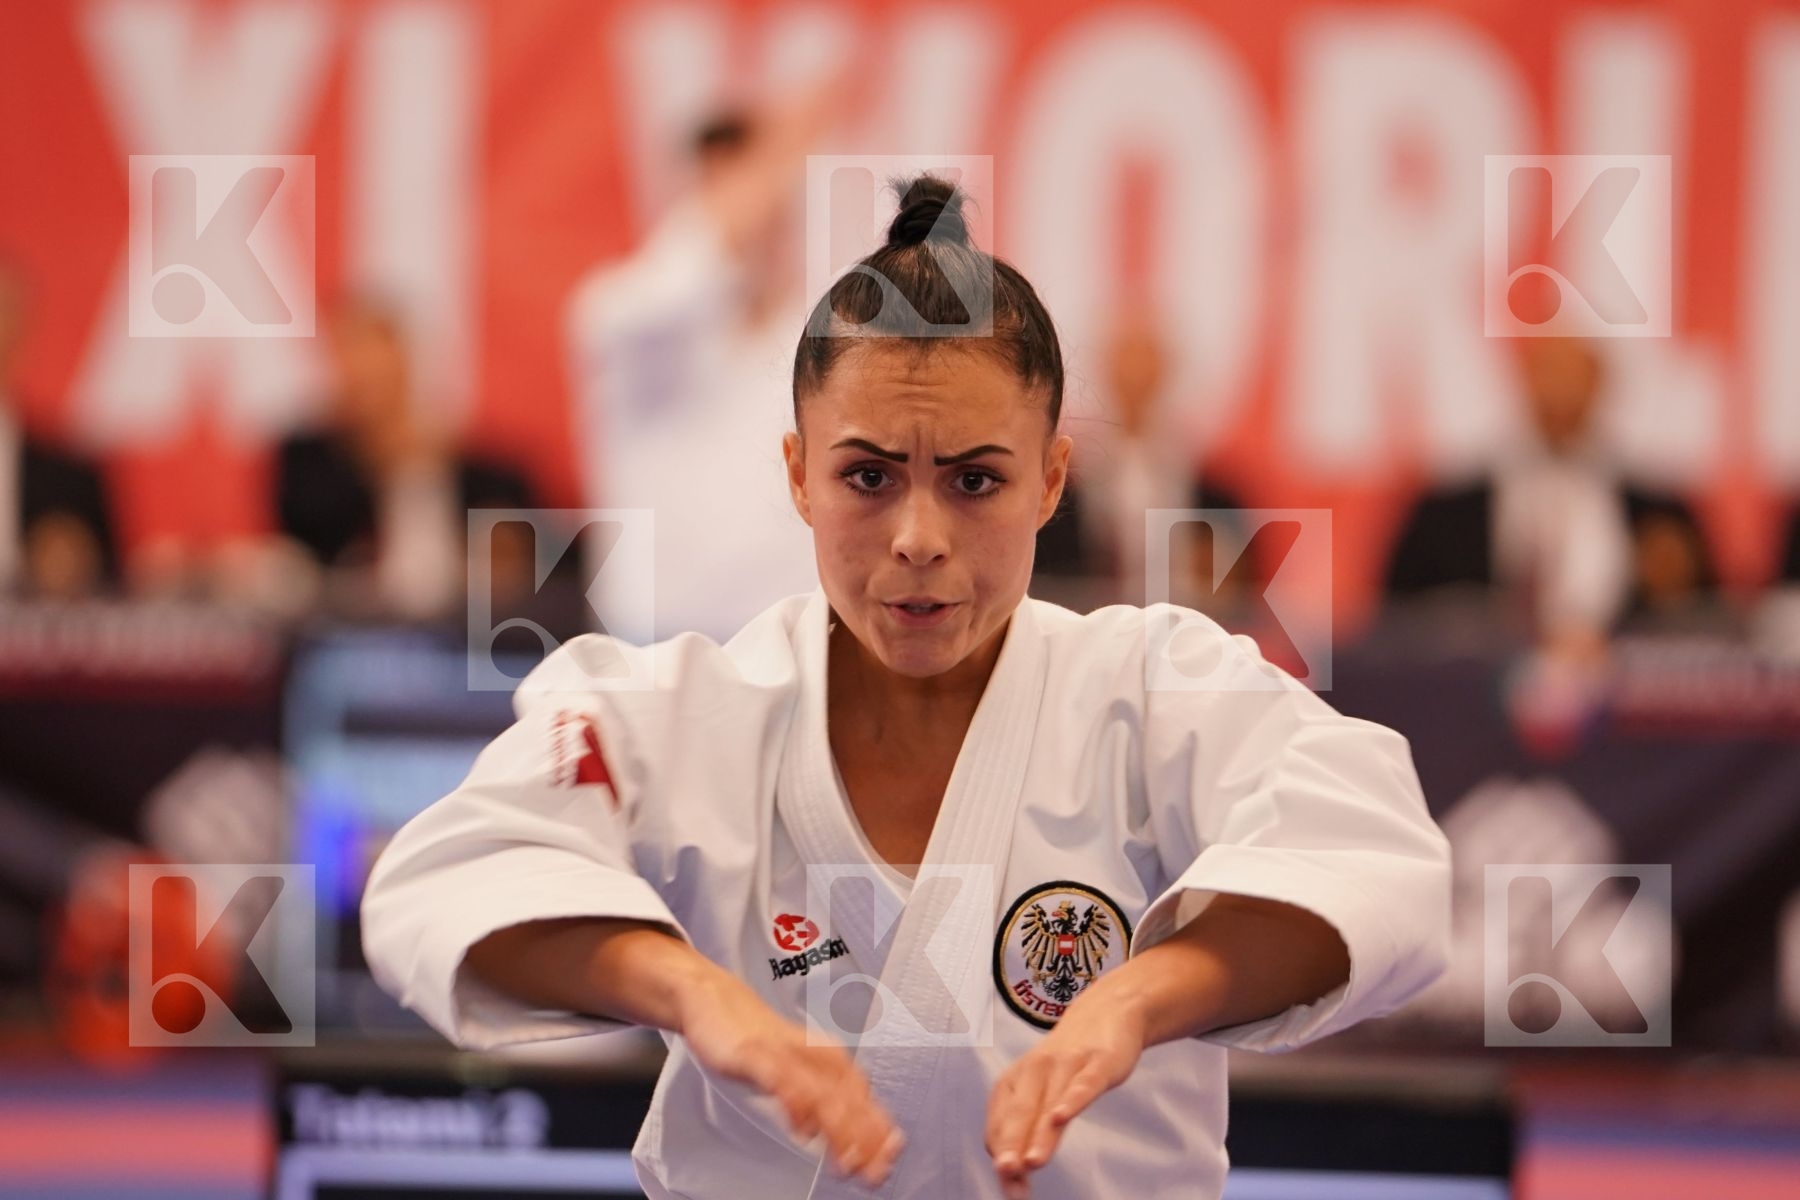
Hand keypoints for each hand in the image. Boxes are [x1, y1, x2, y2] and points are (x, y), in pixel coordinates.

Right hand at [676, 971, 903, 1186]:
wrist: (717, 1000)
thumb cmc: (759, 1041)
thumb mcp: (797, 1073)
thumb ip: (821, 1103)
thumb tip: (845, 1139)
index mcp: (829, 1060)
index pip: (862, 1099)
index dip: (878, 1131)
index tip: (886, 1162)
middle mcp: (814, 1056)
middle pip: (849, 1099)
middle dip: (865, 1139)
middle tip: (871, 1172)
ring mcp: (785, 1054)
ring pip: (821, 1092)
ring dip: (839, 1129)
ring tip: (845, 1161)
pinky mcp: (755, 1053)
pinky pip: (780, 1079)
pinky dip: (796, 1105)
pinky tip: (802, 1131)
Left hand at [985, 986, 1148, 1198]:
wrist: (1105, 1013)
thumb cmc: (1067, 1062)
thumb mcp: (1042, 1093)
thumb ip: (1028, 1131)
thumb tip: (1013, 1173)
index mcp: (1014, 1082)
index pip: (1001, 1125)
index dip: (1003, 1157)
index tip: (1007, 1188)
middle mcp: (1034, 1071)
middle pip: (1019, 1115)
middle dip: (1011, 1147)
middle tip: (1006, 1175)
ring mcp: (1066, 1065)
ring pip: (1049, 1104)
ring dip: (1039, 1134)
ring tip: (1030, 1163)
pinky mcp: (1098, 1062)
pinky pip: (1083, 1084)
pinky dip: (1071, 1100)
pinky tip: (1062, 1117)